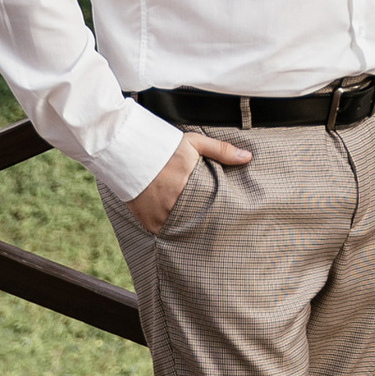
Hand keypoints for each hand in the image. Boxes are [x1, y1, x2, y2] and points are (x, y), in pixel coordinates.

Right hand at [124, 128, 251, 234]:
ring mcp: (161, 216)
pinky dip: (170, 231)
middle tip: (216, 229)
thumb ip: (221, 150)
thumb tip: (247, 157)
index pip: (213, 208)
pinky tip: (178, 229)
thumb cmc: (163, 147)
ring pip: (182, 230)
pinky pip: (164, 233)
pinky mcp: (148, 222)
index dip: (220, 213)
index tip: (227, 216)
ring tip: (198, 230)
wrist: (127, 152)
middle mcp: (176, 205)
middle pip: (198, 221)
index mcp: (191, 188)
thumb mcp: (194, 143)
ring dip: (188, 228)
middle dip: (205, 223)